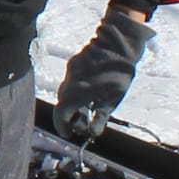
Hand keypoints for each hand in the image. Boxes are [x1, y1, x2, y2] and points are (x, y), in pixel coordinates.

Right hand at [55, 1, 156, 140]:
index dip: (62, 126)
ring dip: (73, 104)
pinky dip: (75, 92)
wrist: (117, 44)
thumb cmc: (118, 74)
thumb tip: (92, 133)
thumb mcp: (113, 100)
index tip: (69, 134)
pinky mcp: (73, 64)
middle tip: (83, 124)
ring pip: (65, 93)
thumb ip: (100, 118)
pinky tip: (89, 92)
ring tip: (88, 108)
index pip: (61, 114)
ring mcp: (70, 71)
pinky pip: (70, 82)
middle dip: (70, 117)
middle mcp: (70, 82)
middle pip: (62, 104)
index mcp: (78, 93)